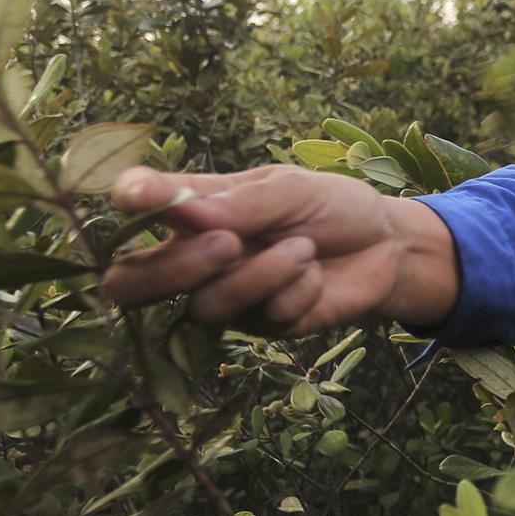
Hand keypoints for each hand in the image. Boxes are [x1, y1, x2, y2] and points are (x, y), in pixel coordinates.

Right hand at [100, 165, 458, 335]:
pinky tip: (315, 274)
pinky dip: (295, 291)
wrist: (387, 245)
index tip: (134, 195)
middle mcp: (197, 257)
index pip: (138, 207)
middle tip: (227, 244)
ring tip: (304, 248)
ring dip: (260, 275)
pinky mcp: (262, 325)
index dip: (127, 203)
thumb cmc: (332, 206)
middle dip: (173, 269)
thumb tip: (185, 212)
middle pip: (131, 285)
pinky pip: (262, 317)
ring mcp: (226, 297)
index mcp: (196, 210)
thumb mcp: (294, 189)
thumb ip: (243, 203)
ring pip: (205, 306)